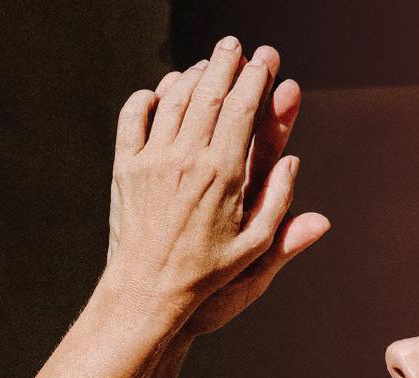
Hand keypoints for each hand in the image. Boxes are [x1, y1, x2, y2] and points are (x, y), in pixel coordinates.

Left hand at [105, 37, 329, 336]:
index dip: (256, 79)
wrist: (148, 290)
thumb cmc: (208, 274)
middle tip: (235, 46)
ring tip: (205, 64)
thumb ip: (278, 204)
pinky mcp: (126, 167)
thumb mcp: (255, 248)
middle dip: (225, 63)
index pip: (242, 110)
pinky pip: (133, 117)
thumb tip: (293, 163)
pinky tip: (157, 91)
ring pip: (172, 99)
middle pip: (208, 93)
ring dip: (190, 75)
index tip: (265, 61)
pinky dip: (147, 97)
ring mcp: (152, 160)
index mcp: (223, 175)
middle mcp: (187, 159)